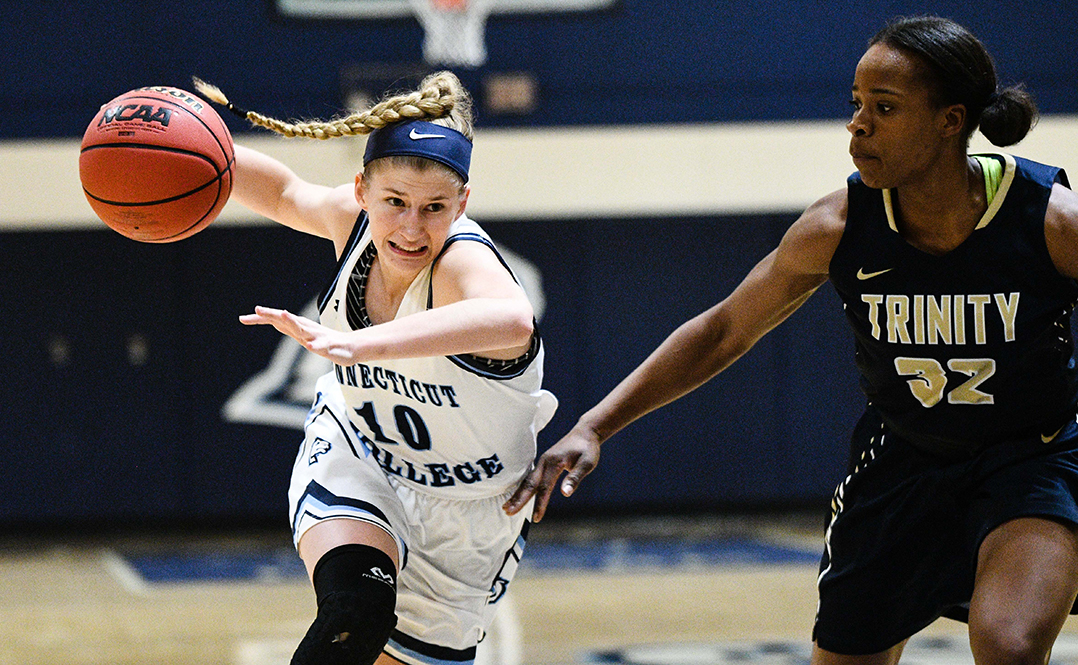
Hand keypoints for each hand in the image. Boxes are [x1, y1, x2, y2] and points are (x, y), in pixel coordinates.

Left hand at [240, 305, 355, 363]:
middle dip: (272, 314)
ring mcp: (316, 336)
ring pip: (303, 328)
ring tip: (283, 315)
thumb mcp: (303, 335)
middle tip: (257, 309)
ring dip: (293, 322)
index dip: (259, 319)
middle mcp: (305, 328)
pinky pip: (321, 345)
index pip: (275, 320)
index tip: (242, 318)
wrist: (350, 347)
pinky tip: (309, 345)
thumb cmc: (325, 341)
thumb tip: (275, 320)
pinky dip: (315, 344)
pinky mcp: (328, 346)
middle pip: (286, 320)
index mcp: (297, 326)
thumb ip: (289, 327)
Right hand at [503, 425, 600, 521]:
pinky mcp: (543, 463)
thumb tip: (565, 493)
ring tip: (506, 507)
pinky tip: (517, 496)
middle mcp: (544, 462)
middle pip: (529, 483)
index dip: (540, 503)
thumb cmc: (587, 448)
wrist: (584, 433)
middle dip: (518, 499)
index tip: (536, 518)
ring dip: (517, 495)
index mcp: (554, 462)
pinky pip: (530, 477)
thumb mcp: (587, 463)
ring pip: (527, 481)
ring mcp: (542, 462)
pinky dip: (522, 488)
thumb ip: (575, 478)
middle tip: (508, 512)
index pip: (545, 487)